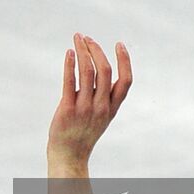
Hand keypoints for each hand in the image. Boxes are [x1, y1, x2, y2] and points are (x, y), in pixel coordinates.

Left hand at [46, 34, 132, 169]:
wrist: (69, 155)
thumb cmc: (83, 132)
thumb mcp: (101, 115)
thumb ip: (103, 95)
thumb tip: (96, 68)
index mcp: (112, 107)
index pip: (126, 81)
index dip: (125, 61)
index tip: (119, 44)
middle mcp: (101, 107)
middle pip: (104, 71)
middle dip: (96, 50)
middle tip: (87, 38)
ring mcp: (85, 108)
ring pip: (87, 72)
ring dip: (82, 51)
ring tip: (77, 39)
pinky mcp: (68, 109)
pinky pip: (69, 82)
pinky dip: (70, 64)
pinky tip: (69, 53)